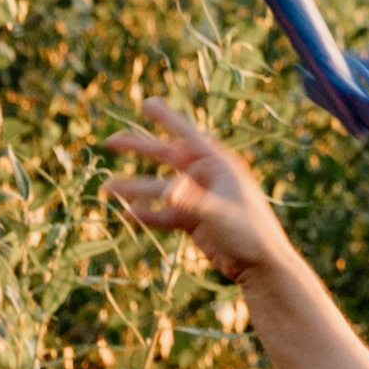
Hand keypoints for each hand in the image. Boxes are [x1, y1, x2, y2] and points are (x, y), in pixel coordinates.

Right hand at [106, 100, 289, 280]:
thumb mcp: (221, 214)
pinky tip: (129, 214)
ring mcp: (198, 199)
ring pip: (161, 189)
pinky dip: (149, 214)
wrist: (262, 266)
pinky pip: (165, 214)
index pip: (188, 135)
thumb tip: (166, 189)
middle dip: (139, 149)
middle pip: (167, 157)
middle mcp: (206, 178)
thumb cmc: (251, 234)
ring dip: (135, 188)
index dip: (167, 119)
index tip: (147, 103)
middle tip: (110, 141)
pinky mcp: (194, 220)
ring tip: (107, 188)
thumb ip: (192, 201)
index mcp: (219, 165)